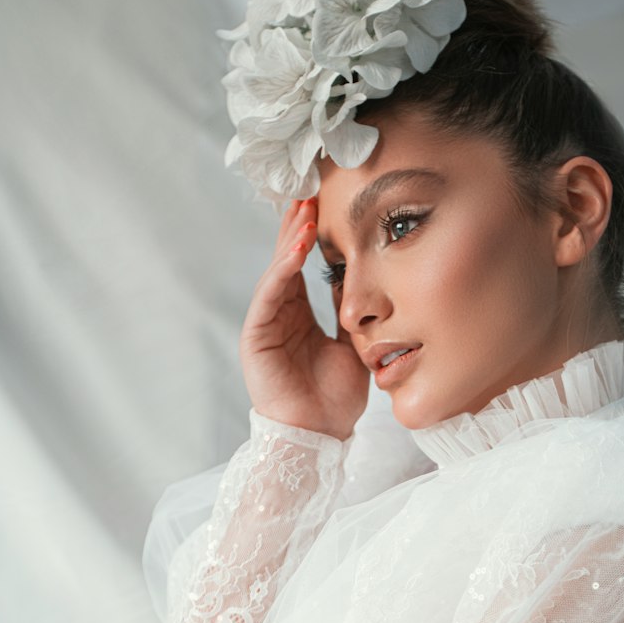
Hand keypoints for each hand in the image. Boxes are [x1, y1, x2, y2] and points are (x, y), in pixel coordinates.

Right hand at [239, 196, 368, 439]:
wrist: (318, 436)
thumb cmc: (334, 400)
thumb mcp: (353, 348)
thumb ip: (351, 315)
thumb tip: (367, 283)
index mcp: (301, 314)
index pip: (305, 264)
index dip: (314, 233)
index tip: (327, 200)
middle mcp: (281, 313)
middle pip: (287, 258)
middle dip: (298, 223)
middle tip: (311, 186)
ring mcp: (267, 322)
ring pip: (278, 270)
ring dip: (290, 238)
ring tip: (305, 209)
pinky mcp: (257, 335)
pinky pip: (269, 294)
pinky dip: (282, 269)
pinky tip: (295, 247)